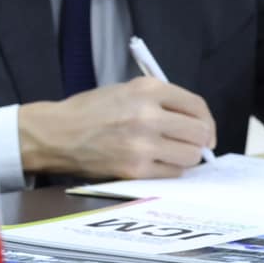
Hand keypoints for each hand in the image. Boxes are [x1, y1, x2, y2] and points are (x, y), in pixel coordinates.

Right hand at [19, 77, 216, 179]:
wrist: (57, 133)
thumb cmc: (89, 110)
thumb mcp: (124, 89)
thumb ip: (159, 100)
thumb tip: (193, 121)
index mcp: (147, 89)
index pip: (196, 106)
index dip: (206, 120)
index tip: (204, 129)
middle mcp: (148, 115)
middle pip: (199, 133)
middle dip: (199, 140)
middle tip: (190, 143)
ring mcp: (143, 144)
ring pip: (191, 156)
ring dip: (186, 156)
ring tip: (171, 153)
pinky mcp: (135, 169)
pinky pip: (172, 173)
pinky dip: (170, 169)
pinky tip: (156, 163)